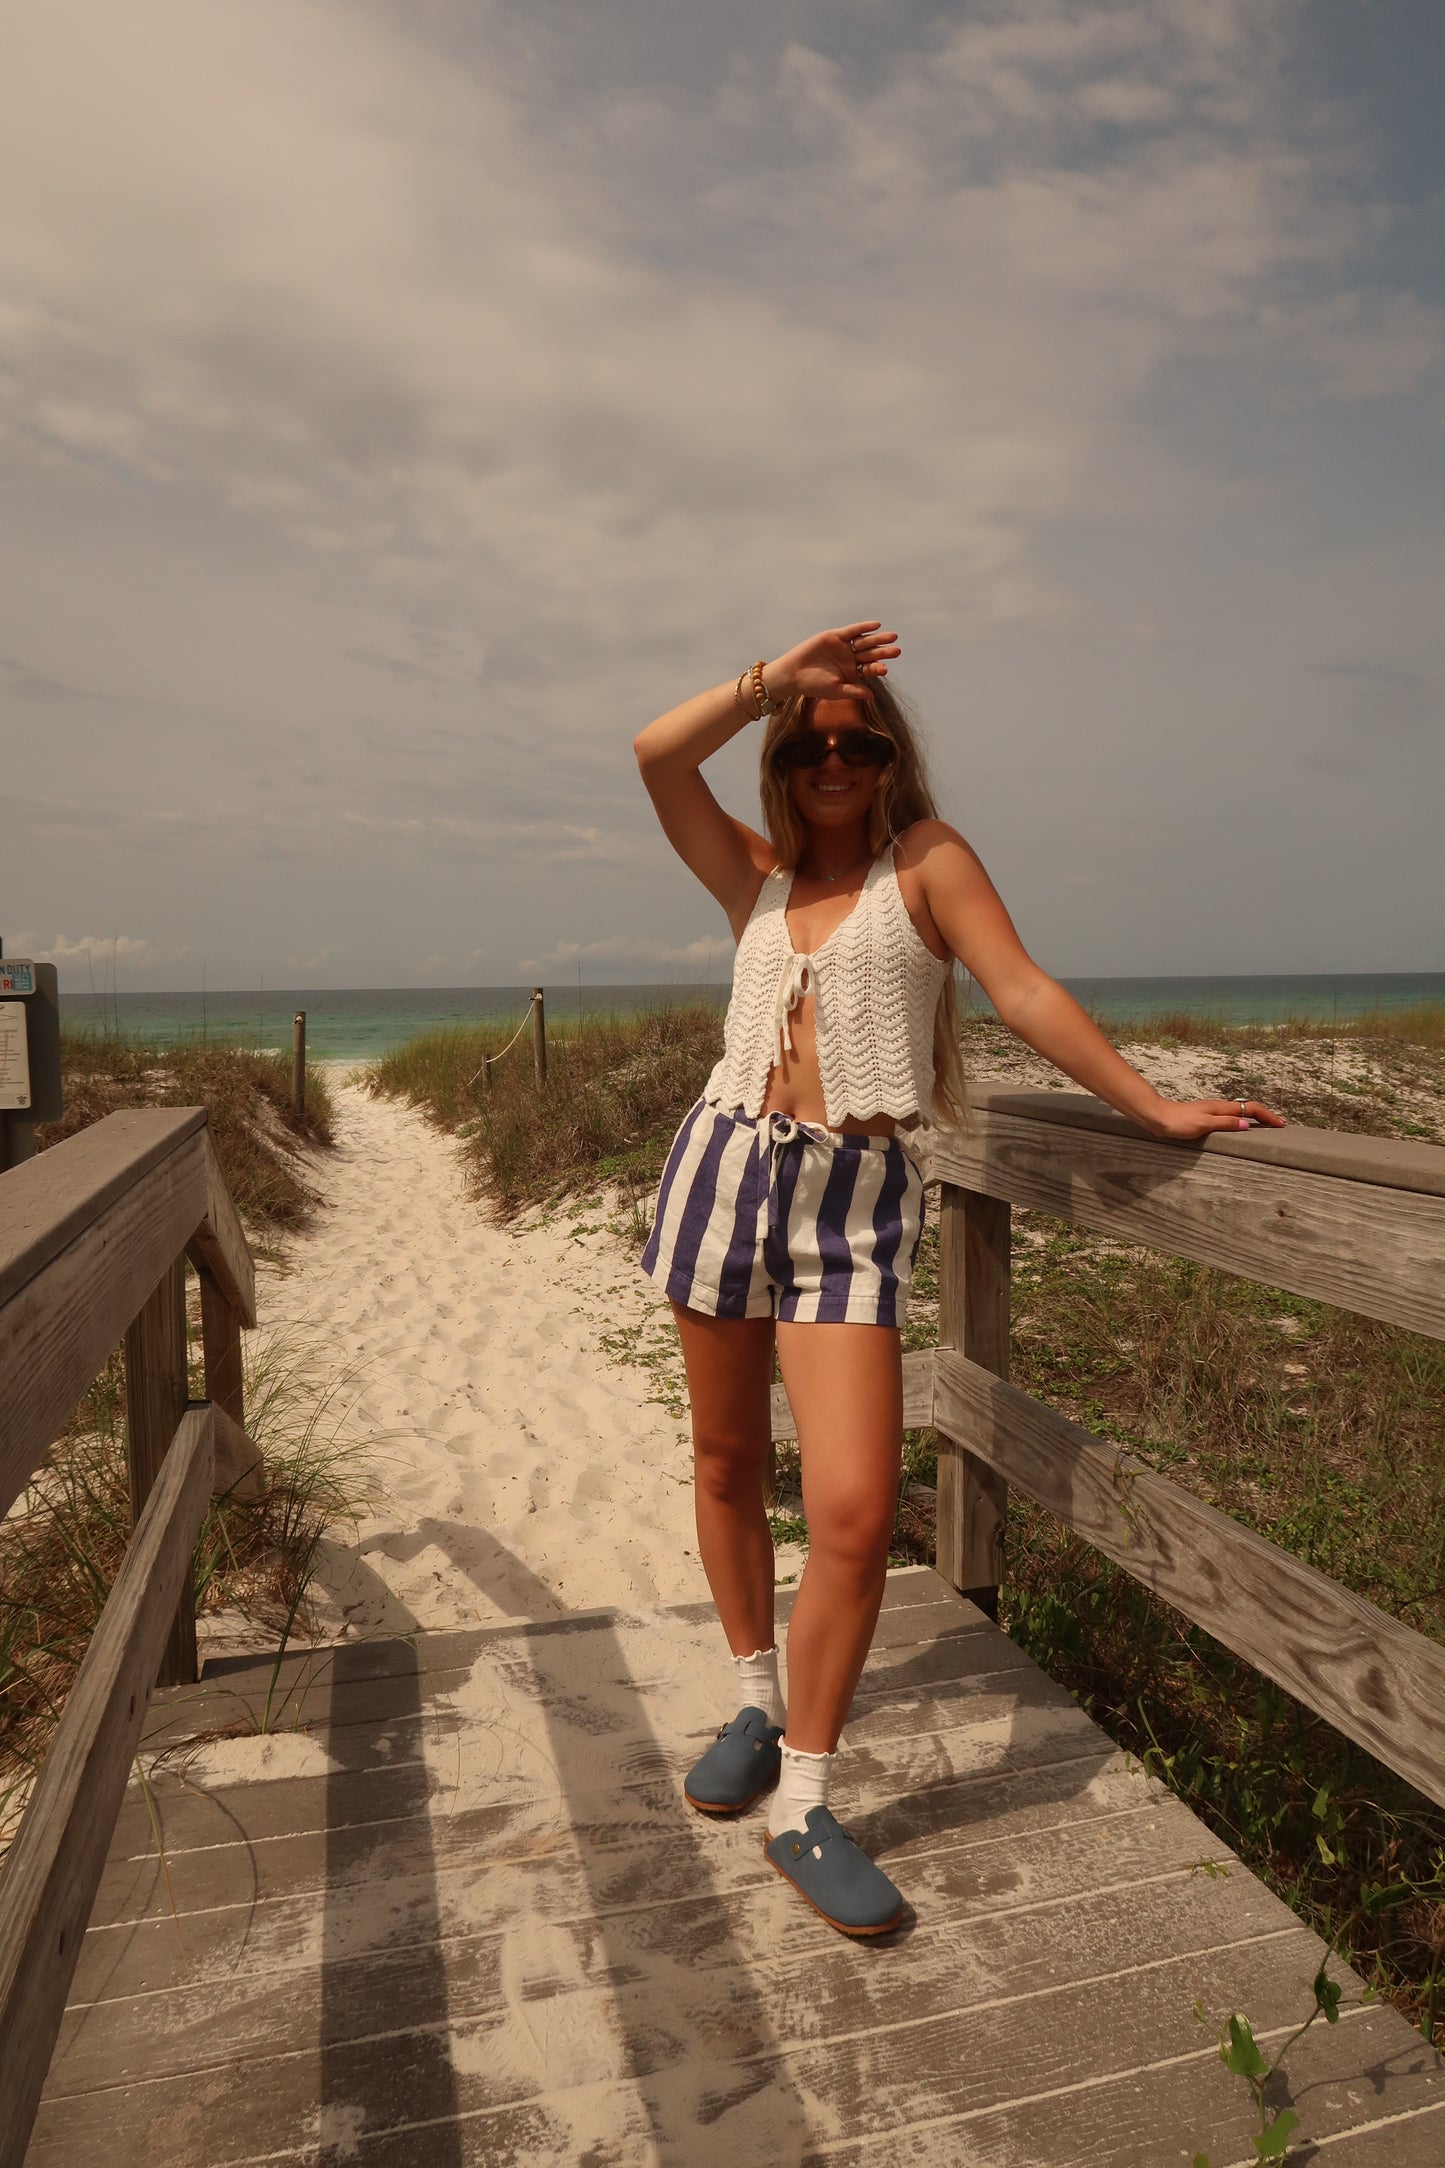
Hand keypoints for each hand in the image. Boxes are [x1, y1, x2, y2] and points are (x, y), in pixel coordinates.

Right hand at [765, 621, 900, 704]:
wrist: (794, 673)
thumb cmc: (813, 686)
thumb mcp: (835, 690)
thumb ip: (854, 691)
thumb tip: (872, 697)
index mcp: (852, 673)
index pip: (869, 669)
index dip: (877, 668)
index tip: (885, 670)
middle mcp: (850, 659)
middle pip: (870, 654)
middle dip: (883, 652)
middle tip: (897, 651)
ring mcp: (844, 647)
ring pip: (864, 642)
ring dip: (878, 639)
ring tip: (892, 636)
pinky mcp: (836, 636)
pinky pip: (852, 631)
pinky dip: (863, 628)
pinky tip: (876, 625)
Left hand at [1146, 1097, 1286, 1141]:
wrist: (1158, 1117)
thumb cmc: (1179, 1122)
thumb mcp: (1204, 1124)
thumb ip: (1225, 1124)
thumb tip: (1247, 1125)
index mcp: (1221, 1107)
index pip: (1251, 1108)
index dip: (1267, 1116)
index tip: (1281, 1124)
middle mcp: (1219, 1107)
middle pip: (1248, 1108)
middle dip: (1265, 1116)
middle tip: (1279, 1125)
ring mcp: (1212, 1111)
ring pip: (1239, 1112)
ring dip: (1254, 1118)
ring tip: (1266, 1127)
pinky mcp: (1205, 1117)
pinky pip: (1230, 1118)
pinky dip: (1241, 1121)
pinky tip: (1240, 1129)